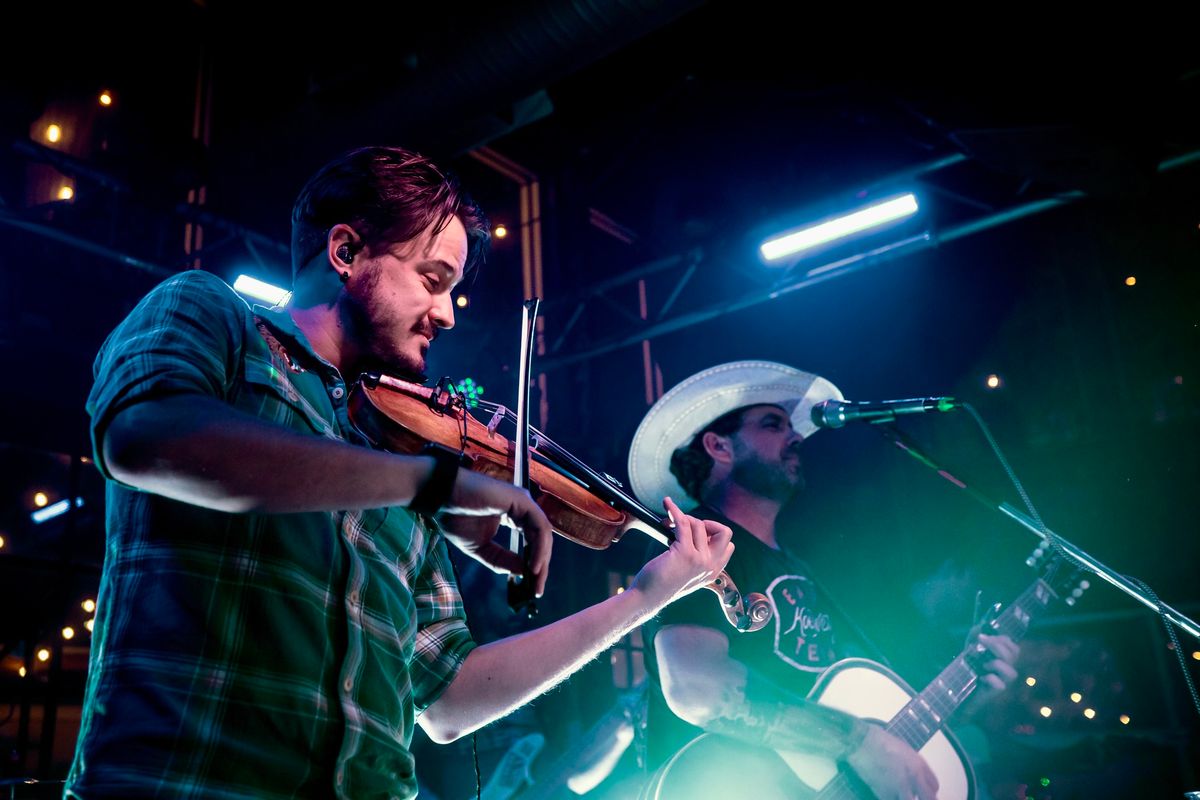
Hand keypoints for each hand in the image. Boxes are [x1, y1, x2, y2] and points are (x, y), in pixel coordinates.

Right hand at [436, 469, 552, 596]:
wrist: (440, 497)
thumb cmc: (456, 517)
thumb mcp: (482, 548)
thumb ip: (502, 560)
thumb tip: (523, 572)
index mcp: (514, 515)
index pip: (532, 541)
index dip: (535, 564)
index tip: (532, 586)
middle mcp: (522, 507)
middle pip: (541, 539)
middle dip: (541, 566)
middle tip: (537, 589)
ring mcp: (523, 502)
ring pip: (543, 534)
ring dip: (541, 560)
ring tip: (535, 580)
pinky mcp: (521, 500)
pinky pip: (539, 527)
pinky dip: (539, 548)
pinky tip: (533, 566)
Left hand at [629, 497, 733, 606]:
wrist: (647, 597)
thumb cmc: (661, 583)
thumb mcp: (687, 572)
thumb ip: (696, 557)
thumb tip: (692, 528)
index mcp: (713, 572)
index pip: (728, 544)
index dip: (713, 534)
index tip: (693, 534)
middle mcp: (710, 566)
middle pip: (725, 532)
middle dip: (706, 523)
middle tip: (687, 528)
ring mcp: (700, 560)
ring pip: (700, 524)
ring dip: (683, 519)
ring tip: (668, 525)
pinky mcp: (685, 553)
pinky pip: (683, 522)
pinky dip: (674, 510)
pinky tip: (667, 504)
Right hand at [845, 724, 938, 799]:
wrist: (860, 741)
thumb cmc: (878, 740)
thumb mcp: (903, 748)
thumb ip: (912, 764)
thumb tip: (914, 775)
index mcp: (919, 764)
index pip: (934, 786)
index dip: (929, 791)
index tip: (923, 792)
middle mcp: (914, 777)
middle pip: (929, 798)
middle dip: (923, 799)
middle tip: (915, 797)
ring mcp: (900, 787)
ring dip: (906, 798)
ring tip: (899, 795)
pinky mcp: (885, 793)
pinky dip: (891, 798)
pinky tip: (887, 794)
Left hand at [974, 633, 1019, 694]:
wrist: (960, 689)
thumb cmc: (970, 667)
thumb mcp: (971, 648)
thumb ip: (975, 636)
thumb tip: (980, 627)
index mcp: (1004, 660)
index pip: (1014, 648)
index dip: (1002, 640)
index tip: (983, 636)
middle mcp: (1007, 670)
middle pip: (1014, 656)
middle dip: (996, 645)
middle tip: (981, 642)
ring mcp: (1003, 682)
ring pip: (1012, 673)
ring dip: (997, 664)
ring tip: (984, 665)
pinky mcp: (996, 692)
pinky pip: (1000, 685)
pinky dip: (991, 679)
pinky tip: (981, 678)